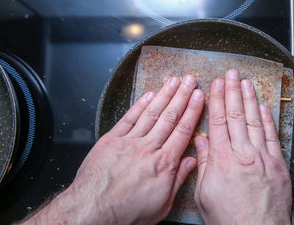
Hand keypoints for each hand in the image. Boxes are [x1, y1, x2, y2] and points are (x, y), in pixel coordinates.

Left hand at [23, 75, 203, 224]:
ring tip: (174, 81)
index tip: (199, 98)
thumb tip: (192, 162)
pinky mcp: (112, 140)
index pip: (183, 131)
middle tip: (190, 81)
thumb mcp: (162, 204)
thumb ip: (178, 180)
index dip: (193, 112)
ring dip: (164, 95)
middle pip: (170, 117)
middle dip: (182, 96)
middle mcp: (149, 148)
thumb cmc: (127, 211)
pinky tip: (148, 95)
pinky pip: (129, 118)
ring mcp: (130, 142)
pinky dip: (139, 105)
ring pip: (151, 113)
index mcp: (164, 163)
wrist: (94, 210)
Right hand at [194, 69, 291, 224]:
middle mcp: (243, 153)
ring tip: (247, 82)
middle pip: (236, 115)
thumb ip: (203, 164)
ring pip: (254, 121)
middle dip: (233, 91)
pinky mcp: (278, 165)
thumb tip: (200, 142)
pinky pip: (272, 136)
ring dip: (250, 99)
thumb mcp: (204, 194)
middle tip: (232, 74)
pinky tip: (263, 106)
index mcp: (222, 159)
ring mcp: (262, 157)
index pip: (217, 121)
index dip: (216, 100)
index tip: (215, 85)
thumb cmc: (230, 219)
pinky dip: (267, 119)